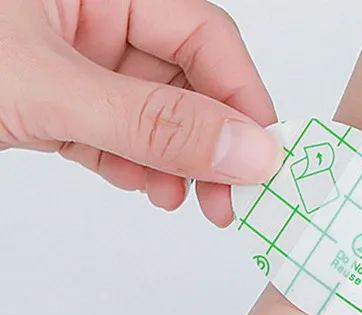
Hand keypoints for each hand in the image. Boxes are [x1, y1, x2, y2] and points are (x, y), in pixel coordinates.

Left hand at [0, 0, 280, 225]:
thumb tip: (246, 150)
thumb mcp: (50, 90)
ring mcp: (75, 65)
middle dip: (208, 142)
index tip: (262, 158)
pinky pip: (116, 135)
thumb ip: (150, 121)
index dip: (241, 98)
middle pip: (186, 80)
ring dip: (173, 162)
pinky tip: (138, 184)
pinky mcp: (56, 104)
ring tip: (177, 198)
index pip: (203, 37)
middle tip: (229, 194)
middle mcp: (92, 19)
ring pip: (154, 116)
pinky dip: (132, 165)